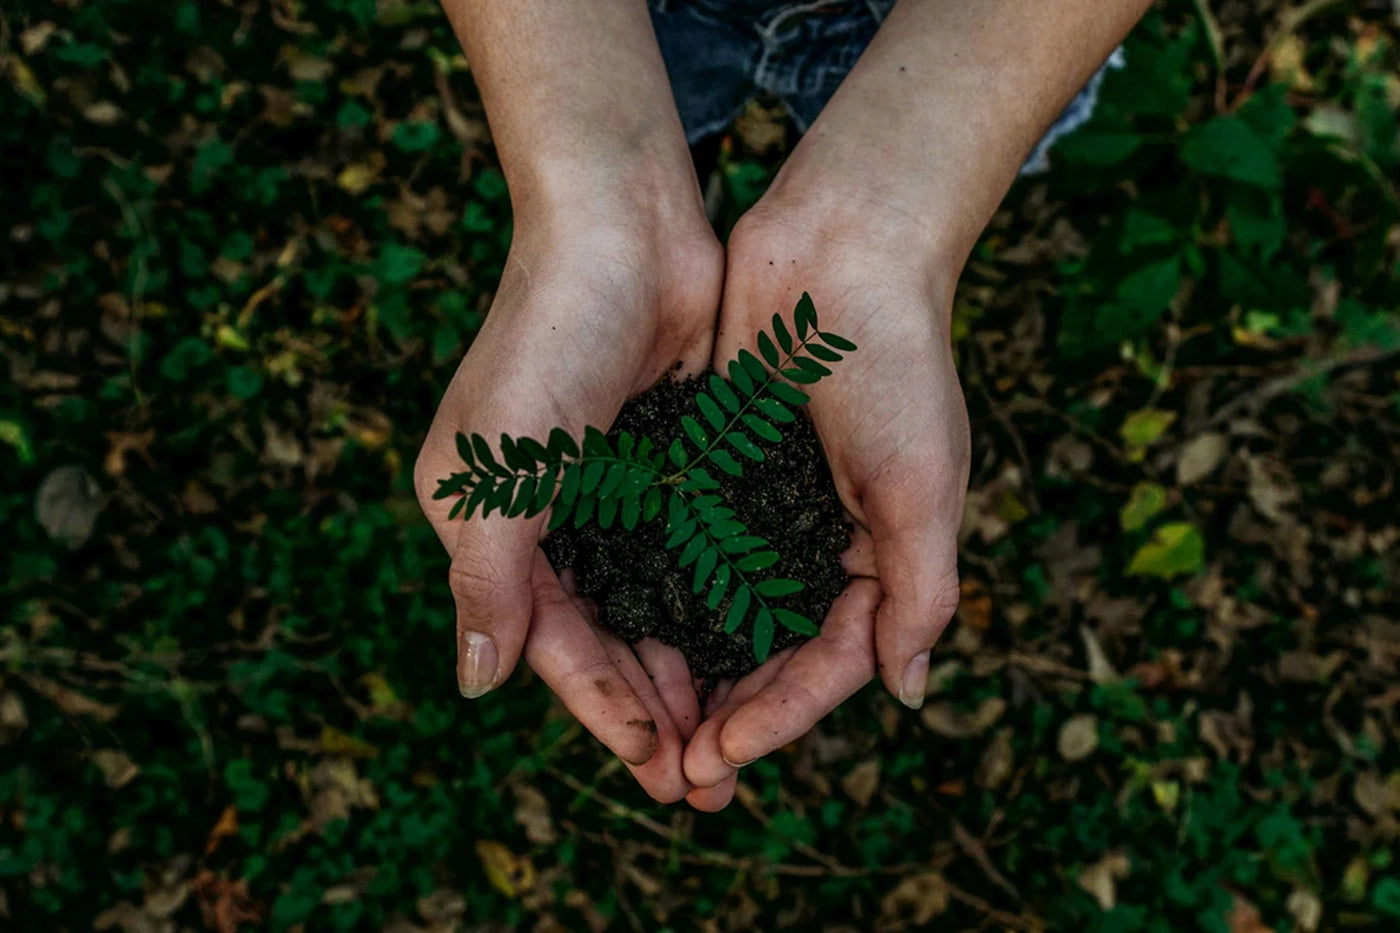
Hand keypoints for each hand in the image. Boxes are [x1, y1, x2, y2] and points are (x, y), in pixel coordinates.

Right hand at [414, 199, 722, 802]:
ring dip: (691, 670)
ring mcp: (613, 492)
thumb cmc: (547, 338)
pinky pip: (694, 555)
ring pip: (655, 607)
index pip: (551, 642)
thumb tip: (476, 685)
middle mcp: (550, 518)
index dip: (602, 708)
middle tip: (706, 781)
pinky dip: (718, 605)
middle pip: (606, 638)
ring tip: (736, 736)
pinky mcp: (670, 464)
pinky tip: (755, 649)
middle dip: (653, 709)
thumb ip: (487, 579)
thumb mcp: (499, 469)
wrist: (624, 227)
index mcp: (493, 525)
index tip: (657, 765)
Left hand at [681, 201, 970, 810]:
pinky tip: (619, 634)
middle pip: (769, 653)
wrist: (841, 247)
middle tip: (677, 773)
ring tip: (644, 728)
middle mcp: (817, 541)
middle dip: (728, 714)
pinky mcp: (713, 468)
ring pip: (718, 613)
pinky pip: (682, 548)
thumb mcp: (922, 484)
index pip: (829, 662)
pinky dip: (658, 594)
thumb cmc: (896, 363)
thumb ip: (920, 590)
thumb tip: (907, 693)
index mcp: (878, 555)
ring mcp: (762, 507)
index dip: (781, 715)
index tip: (723, 753)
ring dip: (687, 672)